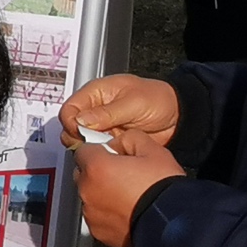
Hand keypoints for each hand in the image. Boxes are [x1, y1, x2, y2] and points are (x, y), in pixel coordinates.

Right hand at [60, 73, 179, 147]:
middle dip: (79, 138)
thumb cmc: (158, 100)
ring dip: (92, 147)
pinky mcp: (109, 141)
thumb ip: (106, 112)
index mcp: (96, 93)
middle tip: (97, 141)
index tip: (81, 133)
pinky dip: (103, 154)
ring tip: (109, 146)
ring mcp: (101, 127)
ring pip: (82, 142)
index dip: (71, 122)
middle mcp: (95, 110)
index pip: (69, 108)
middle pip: (71, 127)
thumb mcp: (133, 103)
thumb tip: (80, 120)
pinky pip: (97, 150)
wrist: (177, 118)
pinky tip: (114, 151)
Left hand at [74, 134, 185, 246]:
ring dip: (102, 194)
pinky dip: (107, 213)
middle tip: (123, 175)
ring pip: (89, 196)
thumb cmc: (163, 189)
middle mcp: (88, 190)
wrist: (171, 224)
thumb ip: (128, 138)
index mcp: (96, 166)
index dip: (100, 151)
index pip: (83, 150)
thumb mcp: (153, 150)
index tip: (112, 155)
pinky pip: (97, 216)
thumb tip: (117, 143)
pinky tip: (127, 211)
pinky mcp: (98, 231)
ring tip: (128, 196)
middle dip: (98, 172)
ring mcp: (91, 213)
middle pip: (83, 174)